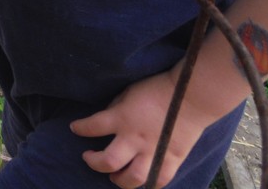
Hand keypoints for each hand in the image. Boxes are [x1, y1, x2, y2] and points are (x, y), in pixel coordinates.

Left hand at [70, 71, 213, 188]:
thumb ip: (116, 109)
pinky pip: (159, 181)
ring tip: (114, 176)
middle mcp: (135, 138)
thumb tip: (107, 122)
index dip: (80, 128)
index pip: (92, 127)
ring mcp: (154, 151)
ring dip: (119, 180)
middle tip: (90, 157)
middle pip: (108, 161)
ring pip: (133, 178)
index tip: (75, 128)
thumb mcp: (128, 93)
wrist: (192, 96)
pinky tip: (140, 180)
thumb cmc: (157, 89)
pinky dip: (148, 184)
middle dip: (94, 163)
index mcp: (122, 117)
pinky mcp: (173, 159)